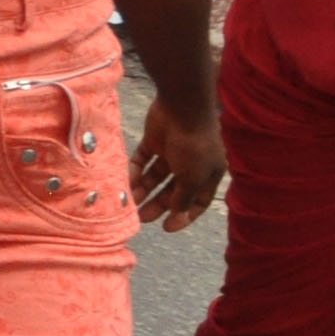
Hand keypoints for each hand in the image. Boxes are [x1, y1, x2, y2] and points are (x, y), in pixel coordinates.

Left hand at [130, 97, 224, 229]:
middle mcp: (192, 163)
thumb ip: (184, 197)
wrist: (182, 107)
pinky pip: (143, 160)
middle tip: (141, 217)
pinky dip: (134, 172)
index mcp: (209, 173)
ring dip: (143, 191)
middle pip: (173, 191)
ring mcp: (173, 151)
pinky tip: (126, 183)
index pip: (199, 201)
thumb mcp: (194, 177)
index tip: (167, 228)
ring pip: (156, 177)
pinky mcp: (155, 140)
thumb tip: (176, 212)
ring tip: (130, 203)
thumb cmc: (195, 145)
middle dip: (158, 205)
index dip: (185, 216)